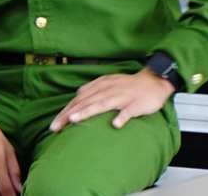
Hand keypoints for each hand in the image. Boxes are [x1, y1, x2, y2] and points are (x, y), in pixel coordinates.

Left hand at [49, 69, 173, 131]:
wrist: (153, 81)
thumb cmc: (128, 86)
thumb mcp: (108, 83)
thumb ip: (93, 89)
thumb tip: (78, 95)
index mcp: (100, 86)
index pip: (79, 99)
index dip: (65, 111)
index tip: (54, 125)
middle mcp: (108, 90)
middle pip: (85, 102)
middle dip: (69, 114)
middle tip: (55, 127)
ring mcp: (122, 97)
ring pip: (102, 104)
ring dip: (87, 111)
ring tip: (74, 119)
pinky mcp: (136, 104)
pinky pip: (129, 111)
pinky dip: (122, 117)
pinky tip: (116, 124)